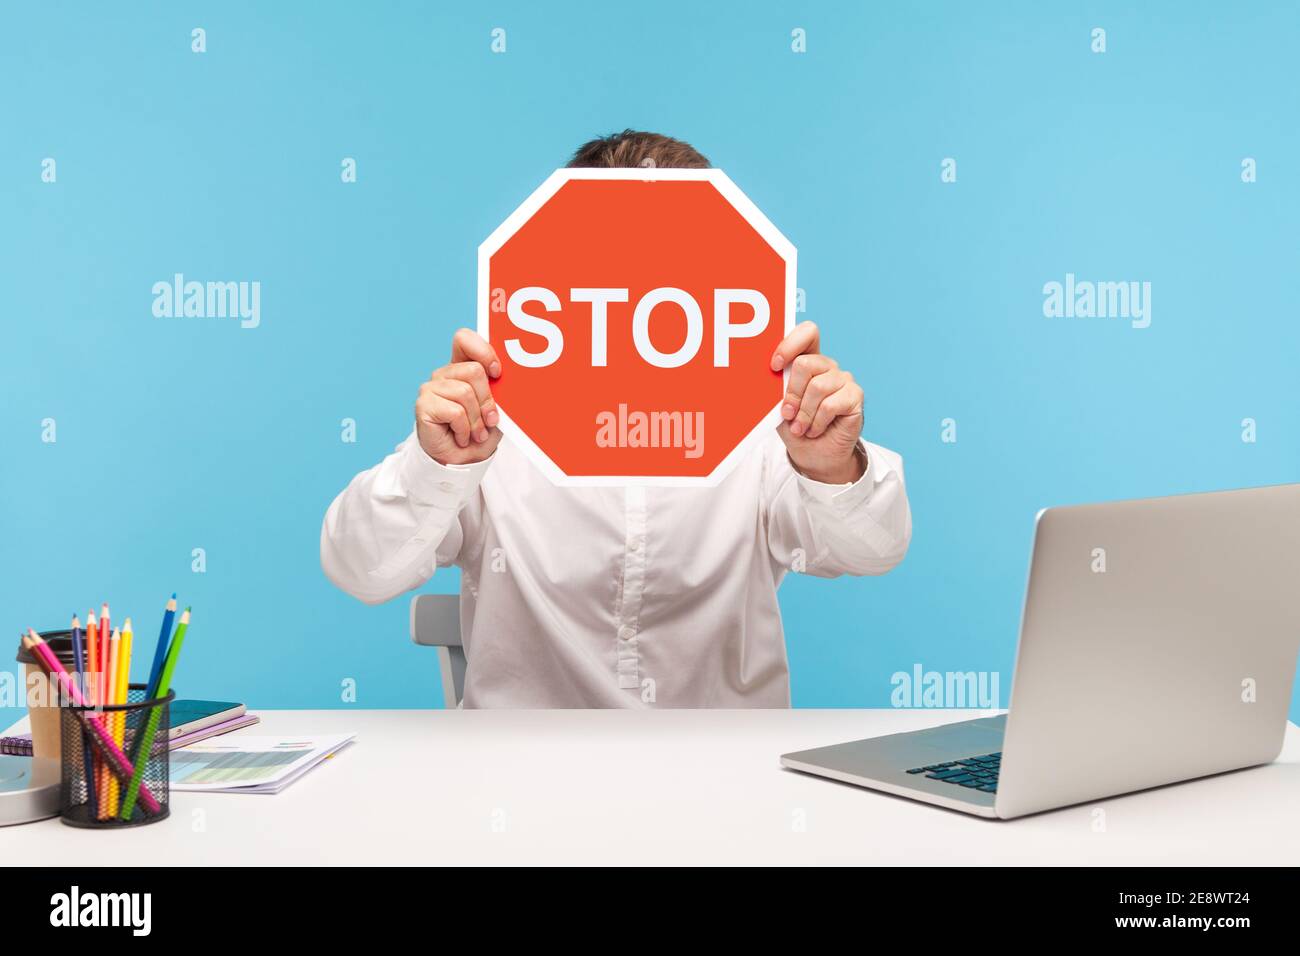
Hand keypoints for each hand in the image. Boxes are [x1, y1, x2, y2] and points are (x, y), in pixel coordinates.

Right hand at [415, 328, 503, 465]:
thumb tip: (515, 379)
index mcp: (461, 368)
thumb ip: (499, 391)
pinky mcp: (424, 405)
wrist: (462, 463)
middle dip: (488, 400)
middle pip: (473, 370)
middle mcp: (444, 374)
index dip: (483, 350)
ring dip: (477, 420)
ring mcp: (431, 388)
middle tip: (489, 421)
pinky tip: (461, 436)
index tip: (497, 373)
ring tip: (475, 433)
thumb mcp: (496, 410)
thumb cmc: (479, 434)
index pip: (464, 339)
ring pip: (465, 393)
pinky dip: (465, 429)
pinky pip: (455, 411)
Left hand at [771, 321, 865, 483]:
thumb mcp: (777, 408)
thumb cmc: (795, 428)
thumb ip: (775, 390)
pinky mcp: (855, 396)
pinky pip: (830, 404)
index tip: (773, 366)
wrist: (815, 455)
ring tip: (800, 428)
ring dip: (804, 414)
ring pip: (817, 387)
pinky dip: (817, 422)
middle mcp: (827, 366)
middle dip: (791, 393)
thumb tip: (761, 376)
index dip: (790, 344)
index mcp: (808, 361)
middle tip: (787, 413)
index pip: (807, 333)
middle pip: (806, 363)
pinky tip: (815, 430)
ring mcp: (843, 380)